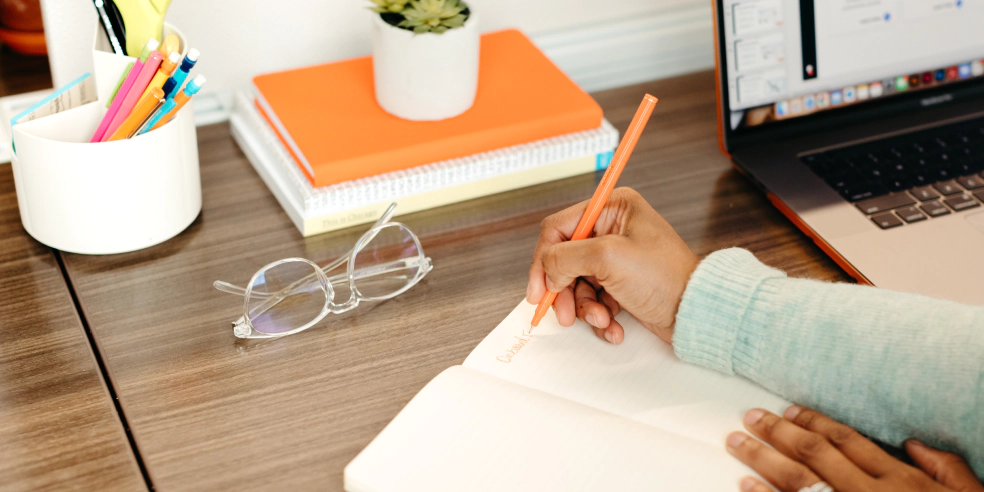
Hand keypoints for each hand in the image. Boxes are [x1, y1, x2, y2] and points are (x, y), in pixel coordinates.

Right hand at [526, 188, 698, 344]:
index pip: (558, 228)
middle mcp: (613, 229)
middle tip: (563, 312)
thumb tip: (546, 269)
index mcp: (612, 208)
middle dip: (564, 290)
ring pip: (576, 283)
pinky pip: (593, 298)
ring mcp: (616, 257)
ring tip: (601, 318)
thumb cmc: (667, 277)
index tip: (538, 289)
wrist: (697, 312)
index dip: (543, 259)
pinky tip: (613, 324)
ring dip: (584, 307)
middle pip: (564, 259)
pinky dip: (598, 315)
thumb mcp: (608, 258)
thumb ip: (566, 257)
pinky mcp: (621, 283)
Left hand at [726, 406, 983, 491]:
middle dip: (777, 432)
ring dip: (762, 459)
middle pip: (814, 455)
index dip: (813, 422)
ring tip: (737, 442)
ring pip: (798, 482)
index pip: (847, 441)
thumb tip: (914, 445)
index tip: (788, 410)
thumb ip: (944, 469)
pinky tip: (745, 487)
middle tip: (749, 417)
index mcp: (900, 482)